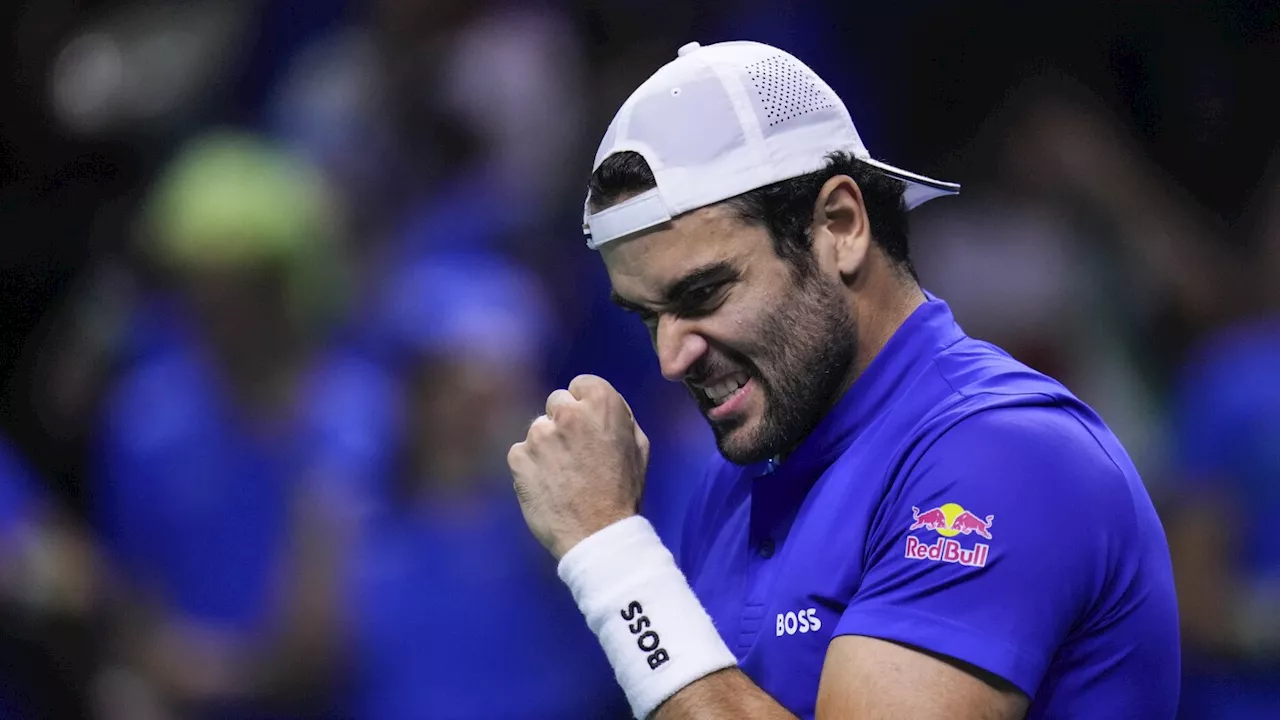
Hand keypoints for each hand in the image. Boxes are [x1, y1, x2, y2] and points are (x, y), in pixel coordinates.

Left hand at [508, 374, 649, 559]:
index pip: (580, 384)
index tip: (587, 426)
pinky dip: (529, 467)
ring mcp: (539, 435)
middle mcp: (568, 412)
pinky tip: (547, 486)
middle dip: (563, 422)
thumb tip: (599, 405)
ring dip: (546, 446)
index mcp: (602, 403)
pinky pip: (520, 453)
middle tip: (575, 453)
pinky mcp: (518, 458)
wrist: (598, 535)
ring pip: (537, 429)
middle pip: (556, 402)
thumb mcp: (638, 446)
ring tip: (562, 475)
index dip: (584, 405)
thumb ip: (618, 417)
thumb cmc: (623, 492)